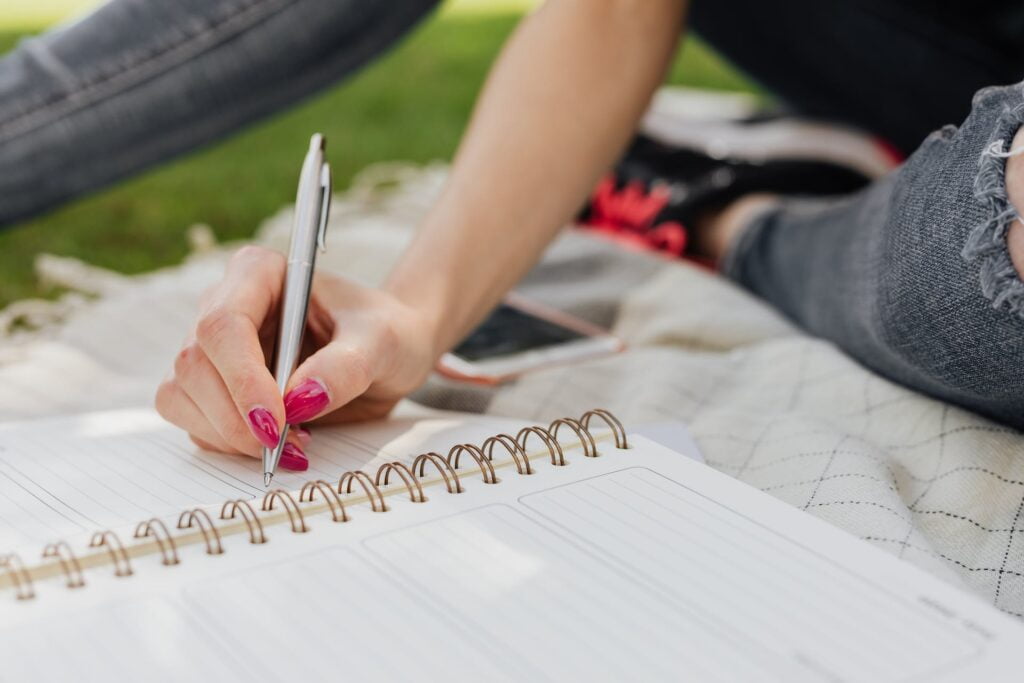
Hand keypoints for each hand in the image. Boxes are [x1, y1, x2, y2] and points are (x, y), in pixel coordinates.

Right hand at [155, 246, 438, 466]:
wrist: (386, 354)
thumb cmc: (386, 332)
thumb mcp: (383, 342)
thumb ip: (347, 365)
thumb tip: (301, 398)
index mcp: (259, 273)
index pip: (224, 323)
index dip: (242, 379)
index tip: (277, 423)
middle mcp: (224, 304)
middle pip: (194, 365)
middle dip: (236, 418)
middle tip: (289, 447)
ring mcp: (212, 348)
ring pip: (182, 396)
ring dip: (230, 436)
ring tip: (294, 445)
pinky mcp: (213, 387)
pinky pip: (196, 423)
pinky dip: (230, 445)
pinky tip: (280, 444)